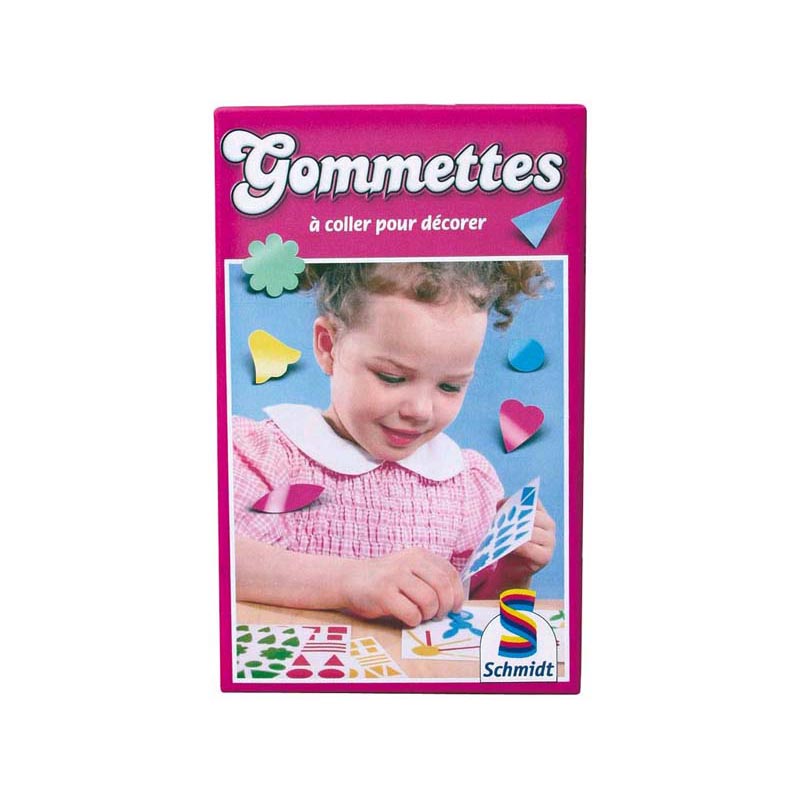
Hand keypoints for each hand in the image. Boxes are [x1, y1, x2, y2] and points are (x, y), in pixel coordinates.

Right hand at [341, 548, 463, 626]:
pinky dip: (414, 620)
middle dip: (445, 606)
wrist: (349, 579)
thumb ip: (429, 579)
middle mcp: (408, 561)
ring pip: (429, 599)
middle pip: (442, 586)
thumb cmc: (384, 581)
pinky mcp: (383, 592)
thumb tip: (455, 603)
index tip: (455, 608)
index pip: (450, 573)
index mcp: (419, 555)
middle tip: (438, 615)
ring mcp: (395, 576)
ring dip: (428, 614)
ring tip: (420, 615)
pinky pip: (411, 612)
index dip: (457, 593)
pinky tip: (407, 618)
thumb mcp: (409, 571)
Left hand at [497, 500, 555, 578]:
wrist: (512, 567)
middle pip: (534, 516)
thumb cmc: (509, 541)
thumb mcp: (506, 524)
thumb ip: (504, 512)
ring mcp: (550, 541)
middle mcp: (549, 525)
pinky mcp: (546, 556)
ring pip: (533, 533)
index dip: (519, 502)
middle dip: (517, 518)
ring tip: (503, 534)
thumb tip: (501, 504)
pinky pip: (531, 549)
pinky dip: (519, 547)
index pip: (534, 502)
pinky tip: (509, 546)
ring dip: (516, 533)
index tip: (503, 505)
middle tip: (502, 521)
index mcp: (541, 513)